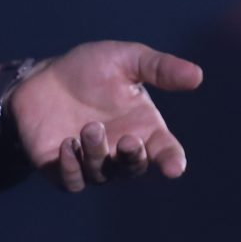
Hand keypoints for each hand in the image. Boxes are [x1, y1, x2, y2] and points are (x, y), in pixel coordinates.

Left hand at [9, 41, 201, 191]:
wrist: (43, 76)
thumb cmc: (89, 69)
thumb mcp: (126, 59)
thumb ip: (159, 68)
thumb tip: (197, 75)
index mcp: (143, 128)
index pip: (165, 152)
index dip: (172, 162)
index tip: (174, 167)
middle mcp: (120, 150)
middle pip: (135, 169)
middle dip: (134, 159)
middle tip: (128, 139)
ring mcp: (91, 163)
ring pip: (102, 175)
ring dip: (99, 154)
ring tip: (89, 128)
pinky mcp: (61, 168)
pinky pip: (71, 182)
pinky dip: (71, 169)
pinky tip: (67, 145)